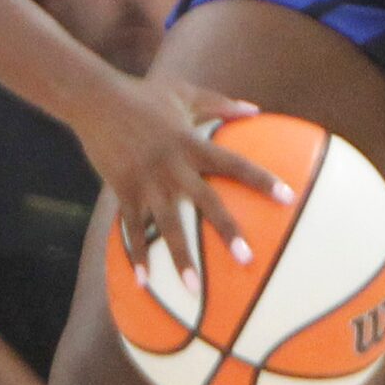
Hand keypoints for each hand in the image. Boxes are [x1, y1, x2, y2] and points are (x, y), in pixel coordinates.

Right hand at [72, 72, 291, 283]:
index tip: (288, 198)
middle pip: (206, 202)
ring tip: (194, 291)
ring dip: (181, 259)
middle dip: (227, 231)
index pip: (234, 164)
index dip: (262, 179)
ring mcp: (147, 181)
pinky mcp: (123, 190)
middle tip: (247, 260)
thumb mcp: (183, 93)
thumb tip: (255, 109)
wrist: (96, 100)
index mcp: (191, 143)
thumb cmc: (143, 94)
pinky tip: (143, 283)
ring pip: (167, 226)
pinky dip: (137, 256)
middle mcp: (173, 166)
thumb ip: (220, 104)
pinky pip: (132, 229)